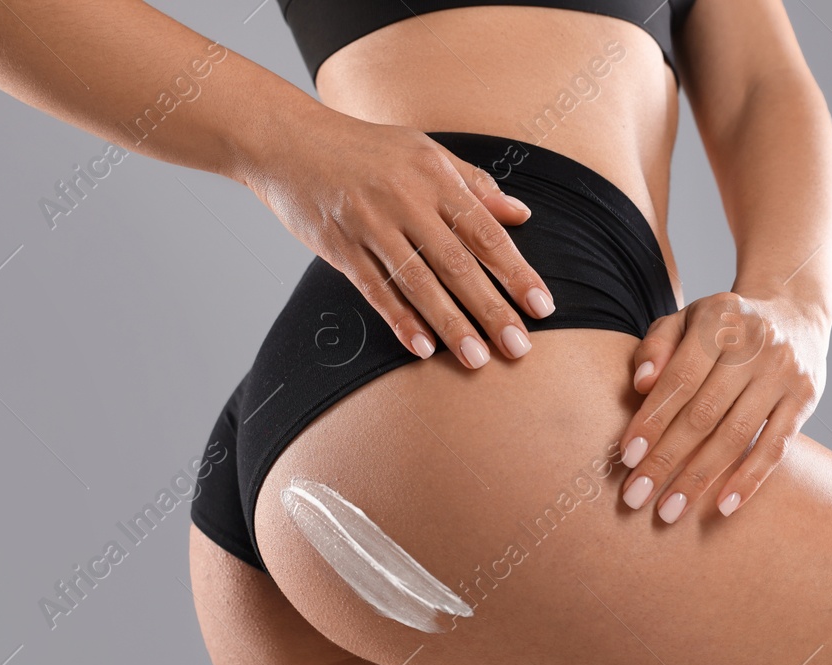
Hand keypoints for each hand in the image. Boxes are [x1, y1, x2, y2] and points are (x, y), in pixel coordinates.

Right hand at [240, 109, 555, 368]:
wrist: (289, 140)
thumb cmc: (365, 149)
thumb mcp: (424, 152)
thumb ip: (474, 184)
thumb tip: (521, 215)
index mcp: (434, 175)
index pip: (485, 231)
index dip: (516, 271)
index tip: (542, 307)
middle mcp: (405, 199)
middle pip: (457, 263)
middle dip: (491, 308)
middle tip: (519, 347)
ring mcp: (369, 224)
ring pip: (418, 282)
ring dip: (451, 324)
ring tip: (477, 358)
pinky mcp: (338, 246)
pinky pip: (374, 289)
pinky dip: (399, 320)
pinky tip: (422, 348)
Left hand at [617, 291, 828, 520]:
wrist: (793, 314)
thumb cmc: (723, 327)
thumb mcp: (686, 320)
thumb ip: (657, 346)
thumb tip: (640, 383)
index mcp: (719, 319)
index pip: (679, 379)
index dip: (652, 420)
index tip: (627, 458)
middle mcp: (756, 344)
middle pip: (704, 413)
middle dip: (666, 459)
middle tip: (636, 496)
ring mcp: (785, 372)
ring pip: (736, 435)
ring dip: (699, 478)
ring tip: (670, 510)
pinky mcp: (806, 398)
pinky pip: (776, 447)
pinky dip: (749, 479)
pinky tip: (723, 507)